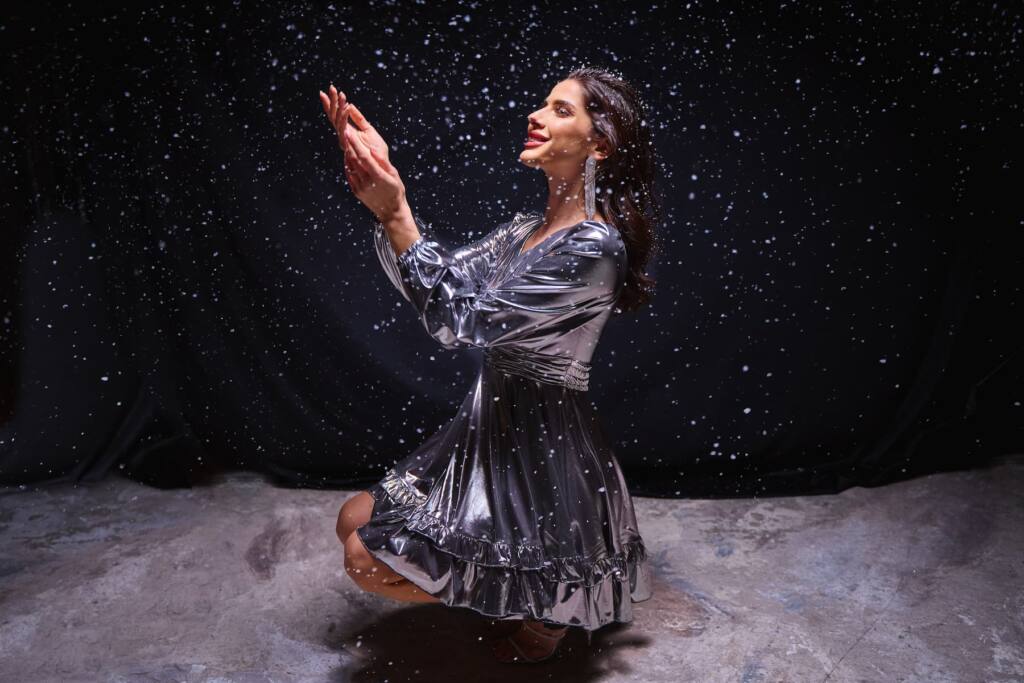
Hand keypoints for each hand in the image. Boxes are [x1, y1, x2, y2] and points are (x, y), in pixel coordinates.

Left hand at [318, 85, 406, 220]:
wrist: (391, 212)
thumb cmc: (396, 191)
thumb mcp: (394, 175)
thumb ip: (383, 162)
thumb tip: (372, 149)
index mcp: (378, 176)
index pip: (363, 157)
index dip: (355, 144)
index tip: (349, 133)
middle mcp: (367, 182)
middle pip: (354, 160)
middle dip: (349, 145)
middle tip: (345, 133)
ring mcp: (360, 188)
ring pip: (350, 167)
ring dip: (347, 154)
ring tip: (347, 143)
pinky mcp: (356, 191)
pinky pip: (349, 175)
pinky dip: (347, 164)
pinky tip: (349, 158)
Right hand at [319, 85, 390, 165]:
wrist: (382, 168)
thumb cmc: (377, 152)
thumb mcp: (369, 130)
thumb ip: (359, 118)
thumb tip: (351, 106)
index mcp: (348, 131)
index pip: (336, 115)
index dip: (332, 103)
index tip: (329, 89)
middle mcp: (344, 135)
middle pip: (334, 116)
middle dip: (332, 101)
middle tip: (331, 87)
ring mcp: (345, 140)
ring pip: (337, 120)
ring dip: (339, 106)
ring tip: (341, 94)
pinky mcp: (349, 145)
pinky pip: (344, 129)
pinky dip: (344, 118)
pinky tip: (347, 106)